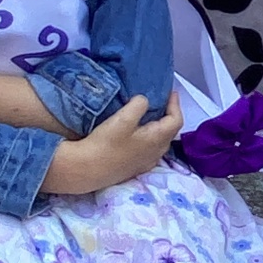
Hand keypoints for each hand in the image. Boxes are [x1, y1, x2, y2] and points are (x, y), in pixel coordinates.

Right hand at [44, 90, 183, 193]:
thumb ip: (139, 105)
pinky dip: (151, 138)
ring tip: (151, 116)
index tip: (171, 92)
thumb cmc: (106, 143)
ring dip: (160, 127)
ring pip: (161, 142)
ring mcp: (146, 162)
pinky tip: (140, 135)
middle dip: (169, 115)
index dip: (175, 105)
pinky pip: (150, 150)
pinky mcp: (135, 167)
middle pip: (170, 132)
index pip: (176, 120)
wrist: (87, 169)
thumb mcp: (123, 118)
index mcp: (157, 139)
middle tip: (162, 102)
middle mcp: (156, 153)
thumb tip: (144, 102)